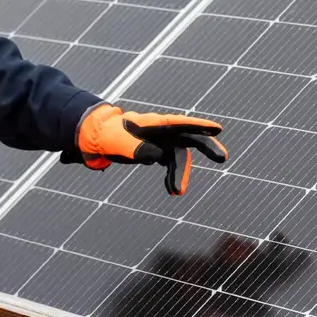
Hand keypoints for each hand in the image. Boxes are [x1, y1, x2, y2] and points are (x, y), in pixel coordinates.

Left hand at [69, 104, 226, 195]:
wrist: (93, 139)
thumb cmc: (104, 134)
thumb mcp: (115, 141)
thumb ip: (134, 148)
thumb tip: (156, 157)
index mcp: (153, 123)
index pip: (179, 123)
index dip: (199, 125)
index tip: (217, 129)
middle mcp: (161, 131)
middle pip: (188, 137)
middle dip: (206, 147)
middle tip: (222, 158)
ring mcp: (160, 142)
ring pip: (178, 158)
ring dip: (180, 175)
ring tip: (177, 193)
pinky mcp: (156, 152)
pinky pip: (170, 166)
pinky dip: (172, 178)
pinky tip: (171, 191)